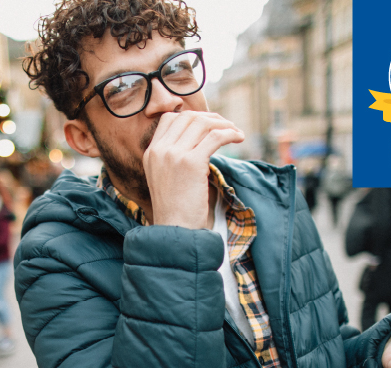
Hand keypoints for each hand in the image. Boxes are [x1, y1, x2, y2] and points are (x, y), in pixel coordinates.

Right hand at [144, 111, 244, 228]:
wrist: (175, 229)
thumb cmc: (177, 208)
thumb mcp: (166, 177)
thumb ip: (174, 157)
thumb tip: (200, 141)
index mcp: (151, 152)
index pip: (169, 119)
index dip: (192, 117)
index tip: (209, 125)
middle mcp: (159, 150)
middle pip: (188, 117)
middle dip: (211, 118)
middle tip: (227, 126)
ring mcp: (173, 155)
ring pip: (202, 124)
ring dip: (224, 124)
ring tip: (236, 132)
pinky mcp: (191, 163)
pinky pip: (215, 137)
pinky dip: (230, 133)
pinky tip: (239, 138)